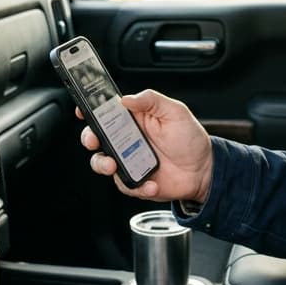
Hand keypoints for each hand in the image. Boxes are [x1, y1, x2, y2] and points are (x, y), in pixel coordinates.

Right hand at [80, 89, 212, 203]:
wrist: (203, 171)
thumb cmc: (190, 139)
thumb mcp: (175, 112)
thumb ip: (151, 100)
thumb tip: (126, 98)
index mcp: (134, 119)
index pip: (105, 112)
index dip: (90, 110)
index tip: (82, 110)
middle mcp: (126, 139)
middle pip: (95, 137)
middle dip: (89, 138)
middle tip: (94, 140)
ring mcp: (128, 161)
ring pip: (101, 162)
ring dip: (103, 164)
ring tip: (115, 165)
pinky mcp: (134, 181)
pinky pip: (124, 184)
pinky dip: (136, 186)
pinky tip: (151, 182)